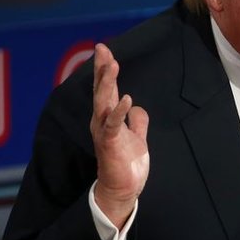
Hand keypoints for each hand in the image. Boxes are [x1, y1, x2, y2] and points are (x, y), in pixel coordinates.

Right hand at [90, 43, 149, 228]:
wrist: (122, 190)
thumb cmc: (125, 164)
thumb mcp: (136, 137)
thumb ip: (137, 121)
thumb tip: (137, 107)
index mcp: (108, 118)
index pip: (106, 89)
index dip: (105, 69)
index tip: (104, 49)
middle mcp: (101, 122)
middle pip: (102, 90)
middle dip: (102, 70)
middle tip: (102, 49)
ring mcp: (104, 132)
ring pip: (104, 103)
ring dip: (107, 84)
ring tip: (111, 65)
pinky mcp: (110, 144)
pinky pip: (113, 125)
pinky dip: (119, 112)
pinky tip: (126, 98)